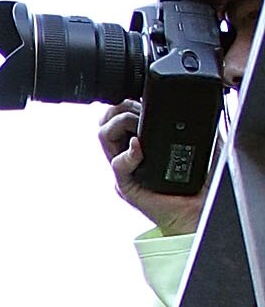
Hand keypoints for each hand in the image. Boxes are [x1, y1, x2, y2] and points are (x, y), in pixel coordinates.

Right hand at [101, 99, 204, 232]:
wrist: (200, 209)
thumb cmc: (200, 180)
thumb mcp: (202, 139)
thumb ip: (195, 121)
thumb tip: (195, 103)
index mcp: (142, 140)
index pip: (119, 114)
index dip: (126, 101)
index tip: (142, 98)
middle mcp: (129, 152)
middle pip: (105, 122)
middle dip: (118, 108)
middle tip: (137, 110)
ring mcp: (126, 168)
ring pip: (104, 137)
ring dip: (120, 123)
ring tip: (139, 128)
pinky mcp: (127, 185)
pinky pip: (118, 165)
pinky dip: (128, 154)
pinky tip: (140, 149)